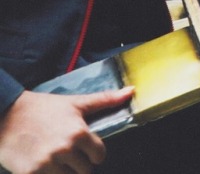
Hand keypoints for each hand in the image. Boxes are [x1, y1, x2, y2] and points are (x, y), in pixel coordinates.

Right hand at [0, 86, 133, 173]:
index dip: (94, 153)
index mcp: (78, 133)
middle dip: (79, 164)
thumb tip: (131, 91)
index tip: (86, 148)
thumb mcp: (74, 103)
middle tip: (68, 153)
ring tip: (55, 158)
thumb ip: (105, 100)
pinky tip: (43, 165)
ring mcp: (47, 165)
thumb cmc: (43, 108)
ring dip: (64, 172)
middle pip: (85, 171)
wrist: (7, 115)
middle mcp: (64, 150)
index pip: (100, 155)